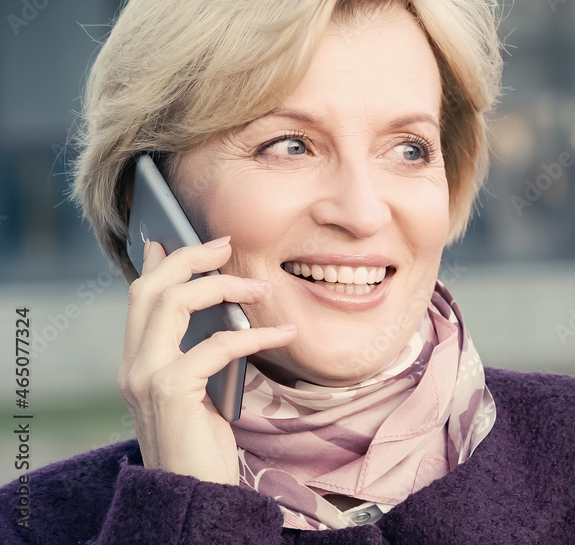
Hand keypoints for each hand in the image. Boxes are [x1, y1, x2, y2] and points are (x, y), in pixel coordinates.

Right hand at [119, 235, 296, 484]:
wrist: (194, 493)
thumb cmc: (203, 444)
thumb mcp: (198, 392)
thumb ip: (199, 353)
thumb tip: (220, 313)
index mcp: (137, 363)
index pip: (139, 298)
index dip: (158, 263)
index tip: (178, 236)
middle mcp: (133, 366)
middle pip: (151, 290)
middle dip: (189, 259)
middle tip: (226, 244)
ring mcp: (146, 378)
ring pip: (173, 305)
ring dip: (221, 287)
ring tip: (260, 287)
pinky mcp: (171, 392)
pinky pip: (216, 345)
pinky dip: (255, 334)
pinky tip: (285, 332)